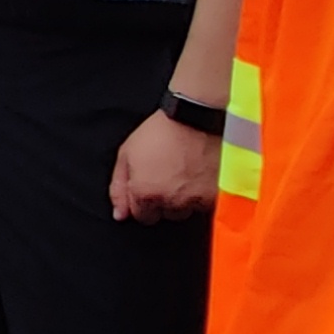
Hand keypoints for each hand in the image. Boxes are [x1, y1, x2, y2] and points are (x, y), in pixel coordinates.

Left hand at [111, 103, 219, 220]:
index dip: (144, 200)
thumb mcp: (127, 154)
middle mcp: (168, 201)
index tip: (151, 184)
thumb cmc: (160, 131)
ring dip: (184, 199)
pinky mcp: (214, 195)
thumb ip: (119, 187)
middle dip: (164, 201)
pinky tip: (199, 176)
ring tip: (185, 174)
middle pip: (165, 215)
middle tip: (169, 177)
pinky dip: (202, 194)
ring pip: (186, 211)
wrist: (195, 117)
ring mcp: (193, 200)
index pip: (142, 216)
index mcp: (144, 193)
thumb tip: (119, 215)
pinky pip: (205, 205)